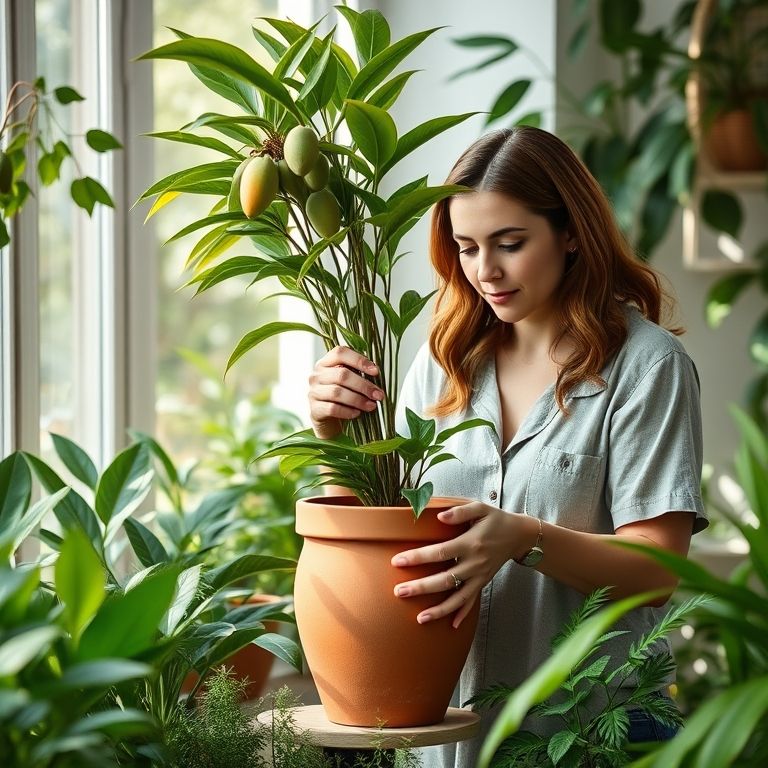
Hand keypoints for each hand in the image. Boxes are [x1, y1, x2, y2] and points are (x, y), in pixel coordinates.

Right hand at [308, 345, 384, 438]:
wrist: (329, 420)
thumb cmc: (344, 396)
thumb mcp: (350, 381)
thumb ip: (359, 373)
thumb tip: (376, 372)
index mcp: (326, 362)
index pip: (340, 353)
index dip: (359, 360)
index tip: (376, 371)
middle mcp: (317, 375)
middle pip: (341, 375)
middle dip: (364, 385)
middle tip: (379, 395)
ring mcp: (313, 392)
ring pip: (337, 392)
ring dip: (358, 400)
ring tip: (372, 405)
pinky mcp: (314, 409)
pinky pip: (332, 408)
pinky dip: (347, 411)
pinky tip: (357, 413)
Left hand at [391, 502, 529, 628]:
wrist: (520, 536)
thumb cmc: (495, 520)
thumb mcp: (480, 508)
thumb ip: (460, 511)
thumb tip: (440, 517)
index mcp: (470, 543)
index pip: (440, 552)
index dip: (419, 557)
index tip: (398, 561)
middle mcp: (475, 563)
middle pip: (445, 580)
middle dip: (421, 587)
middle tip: (399, 592)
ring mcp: (480, 576)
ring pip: (458, 597)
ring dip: (439, 609)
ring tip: (420, 618)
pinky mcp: (483, 583)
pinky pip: (472, 601)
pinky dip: (462, 614)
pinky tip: (452, 625)